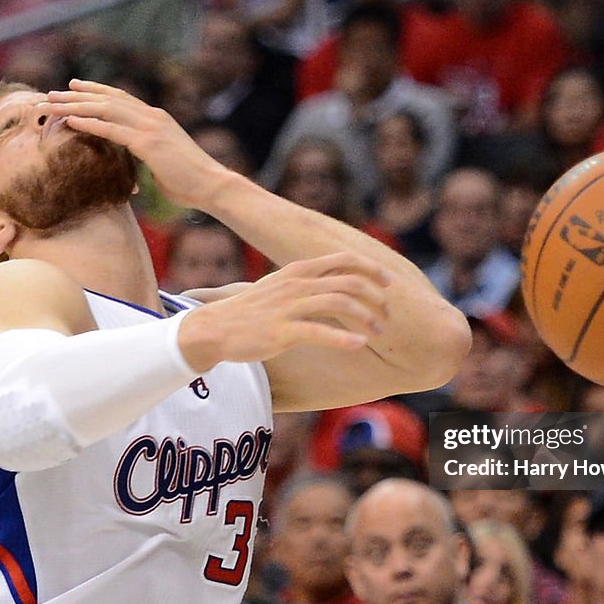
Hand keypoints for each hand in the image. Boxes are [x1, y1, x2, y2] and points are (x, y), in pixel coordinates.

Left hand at [44, 79, 230, 210]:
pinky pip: (112, 129)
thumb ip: (147, 157)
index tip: (75, 87)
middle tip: (53, 92)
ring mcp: (151, 128)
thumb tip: (136, 167)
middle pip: (109, 99)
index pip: (121, 98)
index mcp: (158, 119)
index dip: (97, 91)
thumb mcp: (164, 163)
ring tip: (52, 104)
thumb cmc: (191, 182)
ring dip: (76, 106)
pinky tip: (70, 121)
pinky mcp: (148, 143)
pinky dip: (89, 123)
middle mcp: (153, 117)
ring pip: (105, 110)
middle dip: (78, 95)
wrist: (212, 185)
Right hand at [177, 252, 389, 371]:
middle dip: (375, 297)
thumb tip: (336, 281)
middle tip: (387, 315)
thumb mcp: (281, 286)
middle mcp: (296, 283)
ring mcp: (289, 306)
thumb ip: (308, 282)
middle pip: (348, 281)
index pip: (344, 259)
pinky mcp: (282, 331)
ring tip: (378, 332)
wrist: (216, 328)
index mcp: (298, 270)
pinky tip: (359, 345)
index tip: (388, 283)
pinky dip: (343, 338)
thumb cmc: (253, 311)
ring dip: (365, 317)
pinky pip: (319, 331)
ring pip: (339, 303)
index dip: (371, 268)